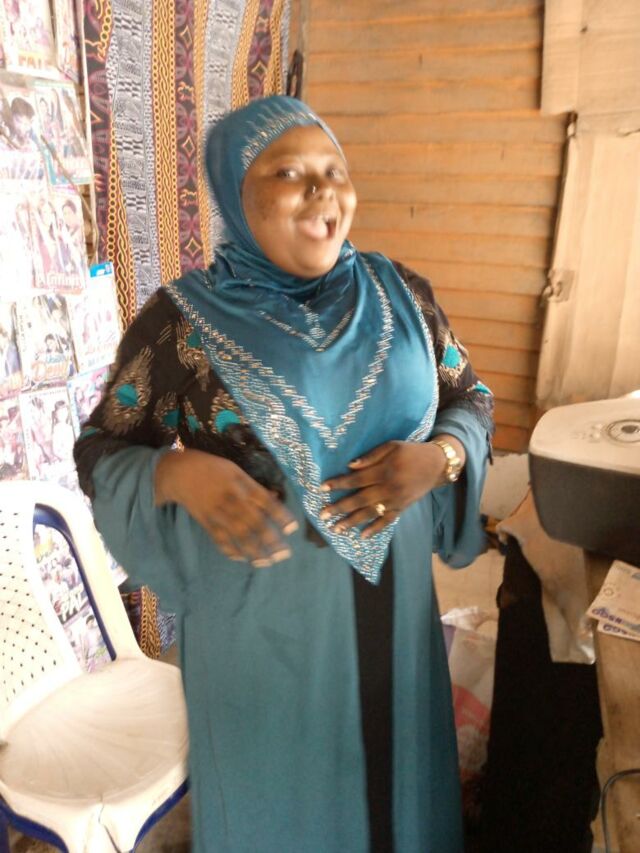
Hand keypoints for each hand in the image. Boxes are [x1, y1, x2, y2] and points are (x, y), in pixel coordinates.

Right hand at [155, 449, 297, 566]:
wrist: (179, 473)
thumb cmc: (212, 469)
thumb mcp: (236, 471)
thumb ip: (254, 487)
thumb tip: (274, 498)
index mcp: (242, 484)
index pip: (265, 502)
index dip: (280, 515)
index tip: (293, 529)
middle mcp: (232, 500)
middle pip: (255, 522)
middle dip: (271, 540)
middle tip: (285, 554)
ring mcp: (219, 513)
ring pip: (239, 535)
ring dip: (254, 550)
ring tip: (267, 562)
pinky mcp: (206, 522)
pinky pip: (220, 540)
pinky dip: (231, 550)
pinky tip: (243, 559)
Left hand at [319, 439, 461, 538]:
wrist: (436, 465)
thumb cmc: (410, 452)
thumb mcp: (392, 446)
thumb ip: (371, 456)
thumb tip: (350, 466)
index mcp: (384, 471)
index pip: (356, 479)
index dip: (338, 484)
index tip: (321, 488)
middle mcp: (388, 488)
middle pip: (359, 500)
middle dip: (339, 508)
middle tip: (322, 516)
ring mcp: (395, 501)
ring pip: (370, 513)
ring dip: (351, 522)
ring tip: (336, 529)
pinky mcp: (402, 508)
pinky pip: (387, 521)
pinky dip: (375, 529)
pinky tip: (362, 536)